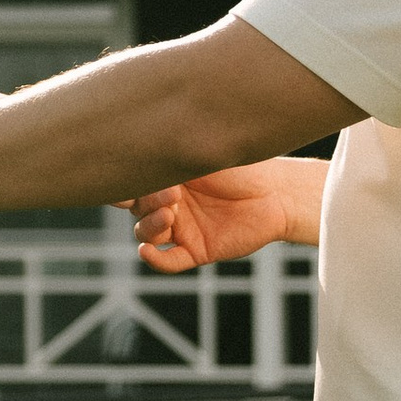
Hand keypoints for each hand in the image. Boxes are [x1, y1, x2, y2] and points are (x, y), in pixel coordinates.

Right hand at [129, 157, 328, 272]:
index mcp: (167, 176)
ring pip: (146, 232)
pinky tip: (148, 252)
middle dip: (143, 201)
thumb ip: (174, 152)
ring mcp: (181, 228)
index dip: (122, 181)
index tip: (127, 174)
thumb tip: (142, 140)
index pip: (131, 182)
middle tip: (170, 192)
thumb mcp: (204, 153)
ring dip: (150, 225)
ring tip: (170, 213)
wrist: (278, 193)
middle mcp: (169, 202)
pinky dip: (154, 260)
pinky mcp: (196, 250)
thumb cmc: (243, 167)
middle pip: (135, 207)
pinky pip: (167, 261)